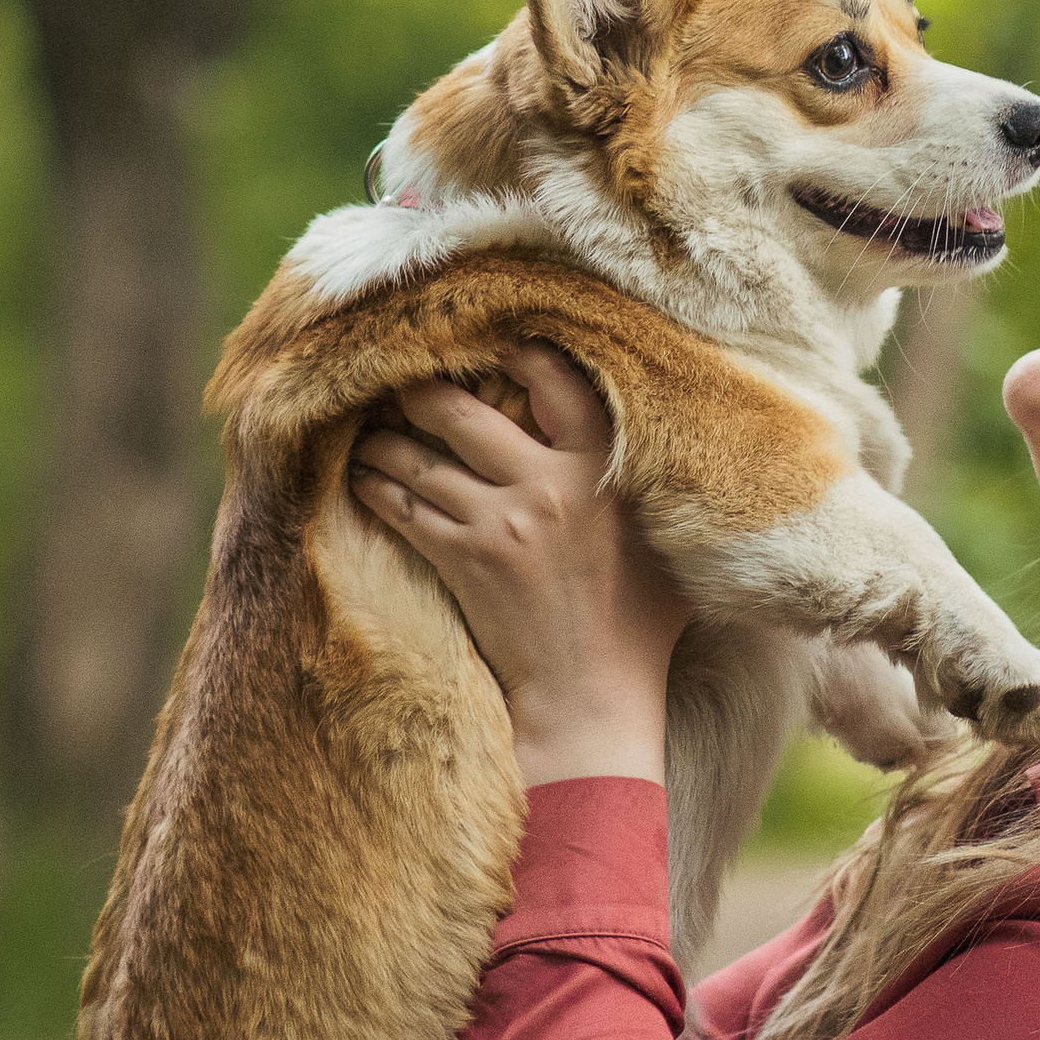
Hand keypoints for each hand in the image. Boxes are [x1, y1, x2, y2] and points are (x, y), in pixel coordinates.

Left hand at [347, 343, 693, 787]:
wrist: (592, 695)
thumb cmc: (641, 624)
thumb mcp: (670, 544)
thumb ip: (661, 486)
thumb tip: (677, 440)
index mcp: (604, 471)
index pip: (554, 382)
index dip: (516, 354)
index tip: (490, 344)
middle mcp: (549, 486)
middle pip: (464, 413)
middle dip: (423, 390)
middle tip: (400, 376)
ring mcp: (500, 523)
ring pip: (420, 458)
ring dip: (386, 440)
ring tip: (370, 429)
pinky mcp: (461, 560)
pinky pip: (401, 506)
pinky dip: (375, 486)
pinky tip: (362, 476)